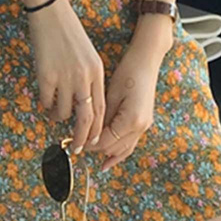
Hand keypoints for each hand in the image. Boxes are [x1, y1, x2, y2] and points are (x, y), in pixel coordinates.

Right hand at [28, 0, 105, 153]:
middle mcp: (84, 77)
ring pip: (64, 112)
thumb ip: (90, 78)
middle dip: (82, 138)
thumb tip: (85, 105)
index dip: (97, 128)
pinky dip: (45, 106)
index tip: (92, 141)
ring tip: (55, 114)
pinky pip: (46, 101)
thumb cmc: (69, 33)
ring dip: (59, 117)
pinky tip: (44, 102)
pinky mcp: (46, 75)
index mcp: (97, 72)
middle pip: (86, 118)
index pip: (102, 109)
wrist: (51, 13)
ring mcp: (65, 77)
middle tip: (76, 148)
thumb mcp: (88, 55)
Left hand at [87, 15, 172, 171]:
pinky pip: (130, 142)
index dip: (89, 143)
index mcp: (132, 121)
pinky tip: (109, 160)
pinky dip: (120, 151)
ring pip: (124, 149)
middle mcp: (140, 127)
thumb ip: (103, 117)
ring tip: (90, 157)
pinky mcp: (144, 122)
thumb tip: (91, 134)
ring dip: (107, 153)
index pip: (105, 141)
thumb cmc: (128, 72)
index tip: (74, 141)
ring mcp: (144, 126)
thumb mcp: (111, 94)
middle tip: (77, 145)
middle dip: (96, 149)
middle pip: (114, 147)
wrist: (146, 61)